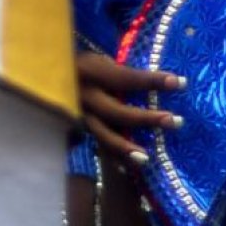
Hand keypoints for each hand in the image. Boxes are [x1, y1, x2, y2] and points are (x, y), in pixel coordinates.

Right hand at [77, 50, 186, 166]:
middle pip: (117, 111)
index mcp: (91, 71)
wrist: (45, 73)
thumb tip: (154, 69)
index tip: (180, 83)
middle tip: (176, 122)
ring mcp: (78, 114)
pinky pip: (95, 144)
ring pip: (103, 134)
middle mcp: (84, 95)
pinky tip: (127, 168)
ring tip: (147, 159)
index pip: (127, 78)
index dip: (152, 81)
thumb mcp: (98, 57)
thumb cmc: (82, 62)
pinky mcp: (76, 128)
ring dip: (125, 147)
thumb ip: (120, 65)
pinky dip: (111, 157)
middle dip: (147, 118)